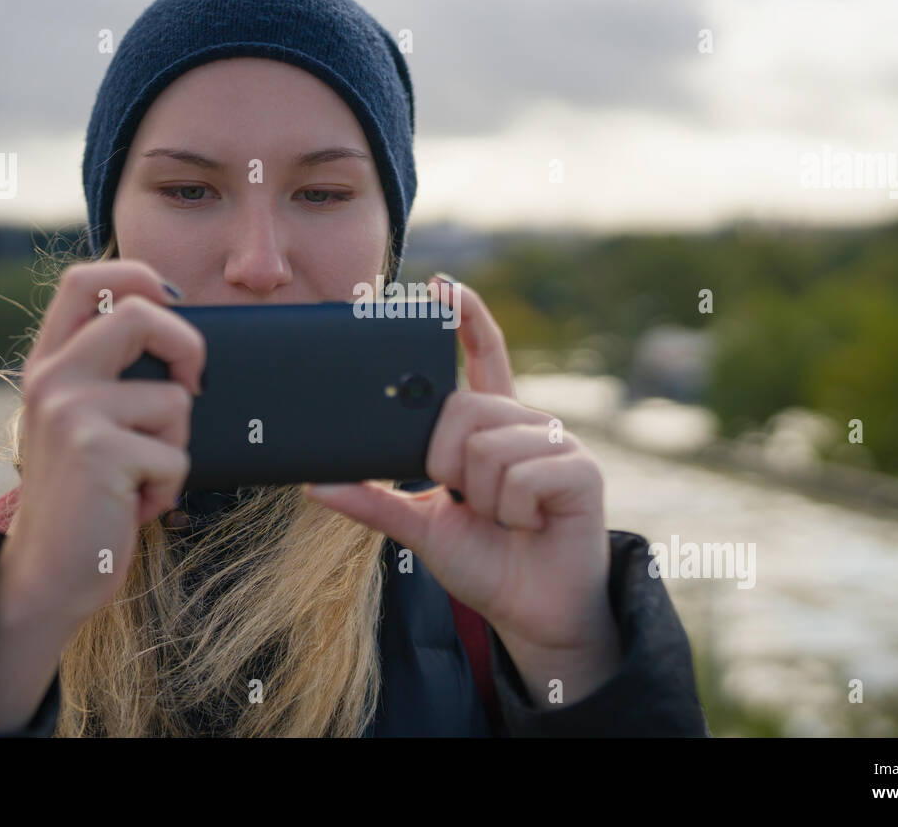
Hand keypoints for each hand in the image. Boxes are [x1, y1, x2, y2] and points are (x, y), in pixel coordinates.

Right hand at [4, 260, 205, 627]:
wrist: (48, 576)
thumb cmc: (87, 498)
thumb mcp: (88, 424)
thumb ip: (113, 378)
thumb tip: (183, 337)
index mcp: (49, 364)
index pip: (85, 280)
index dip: (138, 274)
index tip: (174, 304)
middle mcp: (52, 379)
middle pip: (141, 313)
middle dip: (189, 348)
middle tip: (193, 387)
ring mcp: (70, 412)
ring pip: (174, 400)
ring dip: (177, 447)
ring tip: (141, 477)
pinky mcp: (97, 451)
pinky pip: (176, 454)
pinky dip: (169, 488)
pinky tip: (135, 505)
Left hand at [304, 276, 622, 706]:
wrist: (532, 613)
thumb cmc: (484, 562)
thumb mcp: (420, 526)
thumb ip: (374, 501)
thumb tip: (316, 483)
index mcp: (492, 429)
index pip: (484, 357)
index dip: (466, 319)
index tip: (443, 285)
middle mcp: (527, 425)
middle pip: (464, 409)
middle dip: (448, 464)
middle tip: (466, 498)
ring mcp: (558, 445)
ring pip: (487, 446)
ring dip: (482, 498)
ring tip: (503, 518)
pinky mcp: (582, 471)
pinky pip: (520, 476)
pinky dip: (511, 512)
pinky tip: (530, 524)